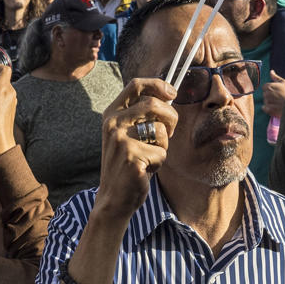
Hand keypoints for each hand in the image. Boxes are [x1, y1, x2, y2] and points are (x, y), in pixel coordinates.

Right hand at [97, 78, 177, 218]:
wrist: (113, 199)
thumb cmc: (127, 164)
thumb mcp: (128, 134)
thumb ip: (141, 115)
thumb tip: (169, 96)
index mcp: (112, 114)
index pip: (135, 85)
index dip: (157, 85)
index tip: (173, 93)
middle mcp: (113, 123)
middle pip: (153, 104)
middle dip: (171, 117)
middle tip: (170, 132)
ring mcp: (121, 140)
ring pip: (160, 131)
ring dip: (163, 146)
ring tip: (150, 157)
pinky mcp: (131, 157)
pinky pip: (161, 153)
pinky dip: (159, 163)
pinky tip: (145, 170)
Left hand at [263, 71, 284, 117]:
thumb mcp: (284, 82)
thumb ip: (275, 77)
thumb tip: (271, 71)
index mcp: (270, 86)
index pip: (264, 87)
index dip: (270, 89)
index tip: (276, 91)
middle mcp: (267, 94)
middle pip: (265, 94)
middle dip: (270, 96)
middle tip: (278, 98)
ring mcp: (268, 102)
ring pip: (265, 101)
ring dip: (270, 102)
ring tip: (278, 103)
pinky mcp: (269, 110)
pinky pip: (264, 108)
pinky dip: (268, 109)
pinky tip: (275, 108)